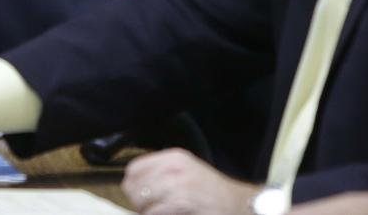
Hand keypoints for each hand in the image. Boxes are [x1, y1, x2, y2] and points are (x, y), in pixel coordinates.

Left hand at [122, 148, 255, 214]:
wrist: (235, 204)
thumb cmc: (210, 191)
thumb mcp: (186, 171)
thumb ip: (161, 173)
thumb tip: (133, 186)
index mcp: (173, 157)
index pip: (134, 168)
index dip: (132, 185)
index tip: (137, 196)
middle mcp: (174, 168)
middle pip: (134, 187)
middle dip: (138, 202)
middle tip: (150, 208)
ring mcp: (178, 186)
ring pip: (141, 202)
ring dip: (146, 211)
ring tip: (160, 212)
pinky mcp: (181, 202)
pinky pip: (153, 212)